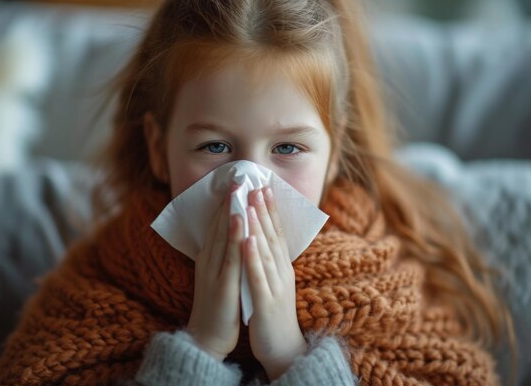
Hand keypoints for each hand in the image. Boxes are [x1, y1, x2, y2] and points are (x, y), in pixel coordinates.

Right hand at [186, 184, 243, 360]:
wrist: (206, 338)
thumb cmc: (218, 306)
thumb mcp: (219, 275)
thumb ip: (224, 255)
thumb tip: (234, 235)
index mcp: (210, 257)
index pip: (218, 225)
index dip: (227, 203)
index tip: (237, 182)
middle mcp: (209, 260)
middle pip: (219, 225)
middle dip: (229, 200)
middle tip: (238, 176)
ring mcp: (213, 271)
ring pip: (223, 236)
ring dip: (231, 211)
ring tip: (239, 190)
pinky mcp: (221, 285)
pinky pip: (229, 257)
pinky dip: (234, 236)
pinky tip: (240, 220)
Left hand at [243, 187, 306, 379]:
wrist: (283, 347)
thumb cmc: (273, 312)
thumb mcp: (274, 281)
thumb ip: (270, 259)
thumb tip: (264, 237)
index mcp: (281, 266)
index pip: (276, 232)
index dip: (270, 209)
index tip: (263, 186)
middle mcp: (281, 271)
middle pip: (273, 235)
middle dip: (265, 209)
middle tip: (258, 184)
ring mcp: (276, 286)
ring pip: (266, 251)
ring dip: (259, 226)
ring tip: (251, 203)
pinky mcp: (267, 302)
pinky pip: (258, 277)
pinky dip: (253, 257)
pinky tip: (247, 240)